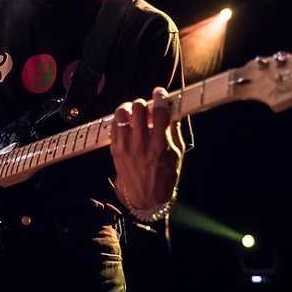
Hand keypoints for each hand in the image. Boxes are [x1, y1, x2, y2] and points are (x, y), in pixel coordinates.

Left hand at [110, 87, 184, 210]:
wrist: (145, 198)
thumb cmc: (164, 176)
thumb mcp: (177, 154)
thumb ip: (175, 130)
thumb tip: (174, 110)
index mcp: (160, 145)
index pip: (159, 112)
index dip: (160, 97)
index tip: (160, 93)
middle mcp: (142, 145)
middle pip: (139, 108)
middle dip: (145, 103)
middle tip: (148, 108)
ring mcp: (126, 147)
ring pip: (122, 113)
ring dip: (130, 109)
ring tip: (136, 114)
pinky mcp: (115, 149)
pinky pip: (114, 124)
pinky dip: (121, 120)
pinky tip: (128, 124)